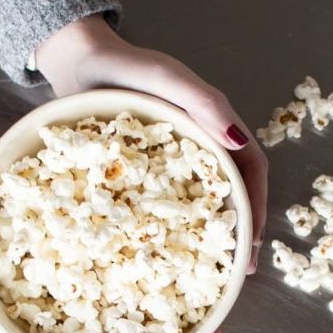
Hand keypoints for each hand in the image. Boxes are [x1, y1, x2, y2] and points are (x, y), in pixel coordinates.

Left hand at [33, 15, 267, 267]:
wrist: (77, 60)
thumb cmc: (125, 64)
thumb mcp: (166, 78)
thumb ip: (203, 103)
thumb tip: (237, 141)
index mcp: (212, 124)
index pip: (249, 168)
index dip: (254, 205)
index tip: (251, 243)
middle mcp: (198, 142)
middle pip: (229, 190)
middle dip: (237, 231)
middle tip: (236, 271)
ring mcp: (169, 157)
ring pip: (197, 200)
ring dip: (206, 233)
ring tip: (205, 269)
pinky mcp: (142, 166)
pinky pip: (161, 200)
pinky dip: (167, 226)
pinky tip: (158, 249)